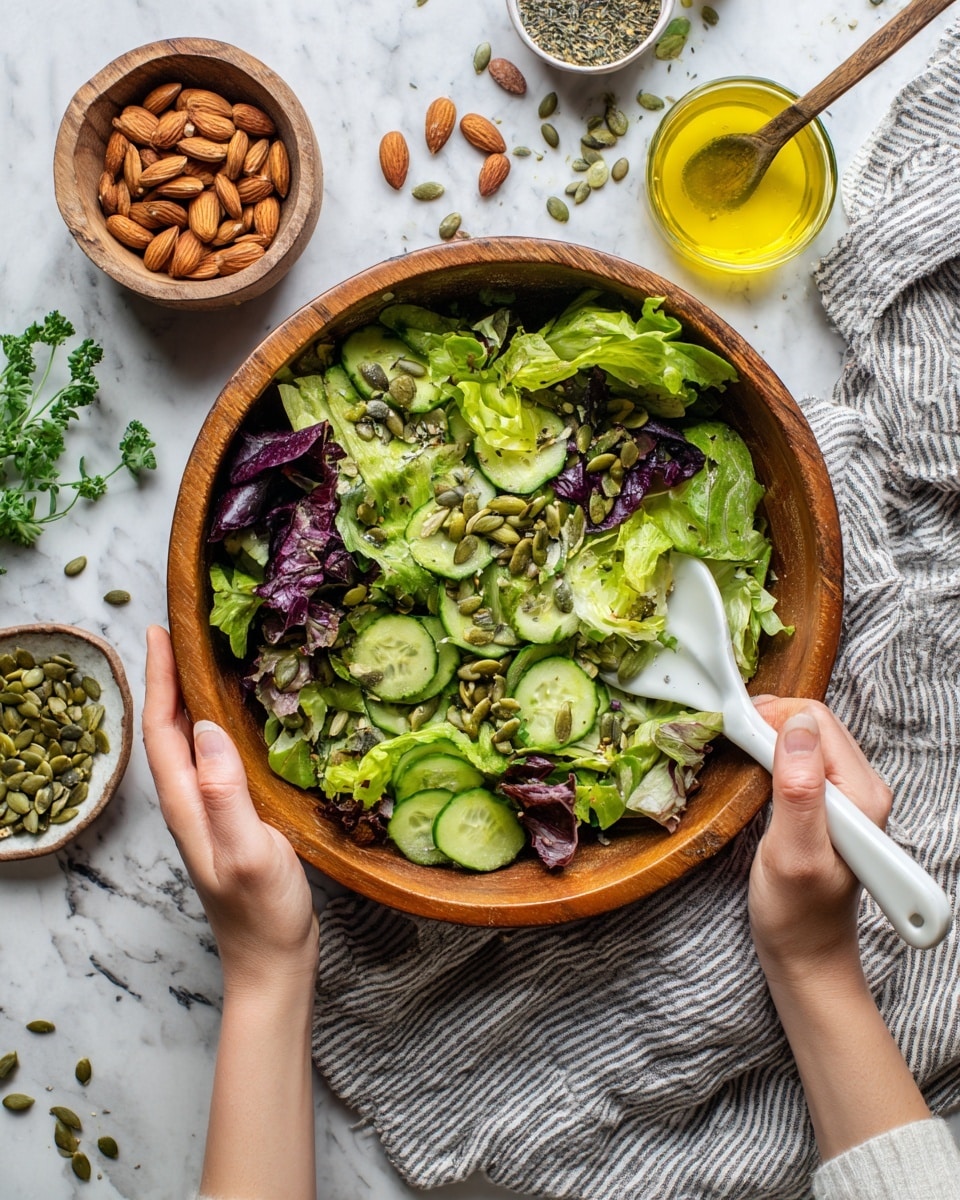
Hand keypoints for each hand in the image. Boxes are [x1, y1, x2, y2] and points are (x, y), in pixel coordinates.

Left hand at [143, 626, 317, 995]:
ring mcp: (209, 814)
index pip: (162, 732)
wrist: (272, 961)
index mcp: (187, 806)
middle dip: (167, 678)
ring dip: (186, 699)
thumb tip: (205, 728)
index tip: (159, 632)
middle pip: (166, 732)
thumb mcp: (248, 852)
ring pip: (187, 744)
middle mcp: (190, 805)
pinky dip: (214, 726)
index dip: (159, 679)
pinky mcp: (231, 820)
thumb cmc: (262, 913)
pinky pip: (213, 759)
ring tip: (200, 662)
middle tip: (179, 632)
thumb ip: (225, 795)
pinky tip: (233, 720)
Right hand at [748, 698, 891, 988]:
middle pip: (812, 723)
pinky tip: (755, 768)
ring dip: (769, 737)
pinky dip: (774, 753)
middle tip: (731, 739)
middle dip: (768, 722)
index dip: (770, 717)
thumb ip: (798, 789)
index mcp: (861, 794)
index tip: (732, 730)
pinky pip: (803, 758)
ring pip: (806, 737)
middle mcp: (863, 787)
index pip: (815, 721)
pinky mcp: (832, 802)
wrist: (807, 953)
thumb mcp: (792, 853)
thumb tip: (796, 726)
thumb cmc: (796, 912)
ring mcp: (849, 794)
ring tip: (740, 751)